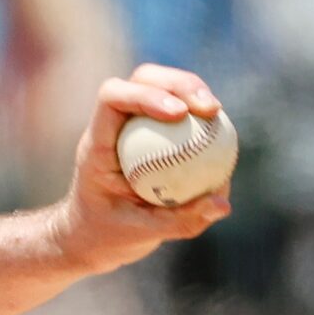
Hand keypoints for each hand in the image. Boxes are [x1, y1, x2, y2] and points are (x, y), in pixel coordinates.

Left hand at [46, 64, 232, 276]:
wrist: (90, 236)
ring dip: (193, 90)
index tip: (180, 114)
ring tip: (217, 113)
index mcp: (97, 144)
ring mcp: (132, 125)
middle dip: (179, 83)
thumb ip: (180, 221)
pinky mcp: (152, 132)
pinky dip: (200, 117)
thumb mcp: (140, 235)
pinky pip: (179, 113)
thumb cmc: (106, 235)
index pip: (112, 98)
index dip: (147, 95)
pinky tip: (223, 133)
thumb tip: (223, 203)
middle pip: (143, 78)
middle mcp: (114, 126)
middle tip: (210, 109)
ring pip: (163, 86)